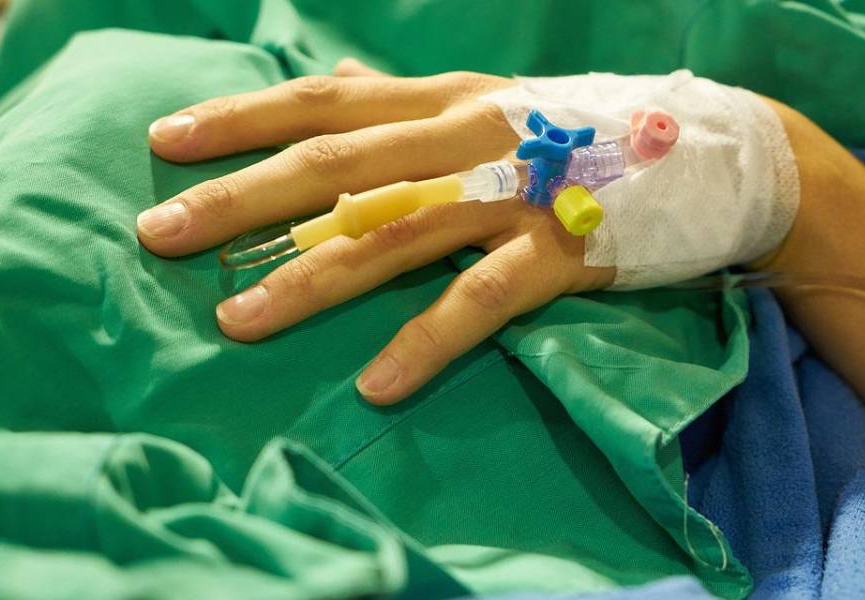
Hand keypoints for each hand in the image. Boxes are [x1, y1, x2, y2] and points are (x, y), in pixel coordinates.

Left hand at [138, 62, 614, 404]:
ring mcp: (514, 193)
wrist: (705, 154)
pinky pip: (480, 300)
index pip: (326, 103)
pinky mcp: (559, 251)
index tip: (166, 140)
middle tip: (159, 232)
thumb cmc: (582, 132)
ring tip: (237, 321)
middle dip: (242, 198)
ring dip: (310, 279)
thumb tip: (337, 79)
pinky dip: (425, 341)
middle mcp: (468, 137)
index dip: (243, 118)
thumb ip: (408, 100)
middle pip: (338, 165)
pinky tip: (375, 386)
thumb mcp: (492, 101)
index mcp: (446, 99)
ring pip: (394, 232)